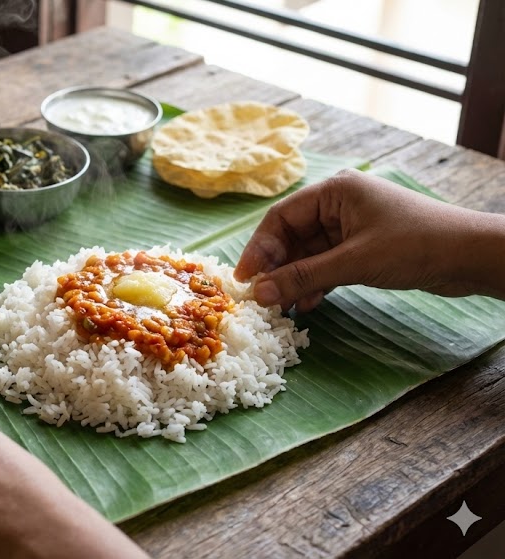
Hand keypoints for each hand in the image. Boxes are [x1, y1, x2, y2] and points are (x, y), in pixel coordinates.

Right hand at [234, 168, 504, 310]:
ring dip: (295, 279)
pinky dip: (315, 283)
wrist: (472, 256)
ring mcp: (351, 226)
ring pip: (308, 253)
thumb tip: (260, 293)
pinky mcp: (363, 247)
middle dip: (277, 268)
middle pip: (291, 236)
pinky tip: (309, 305)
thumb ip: (304, 277)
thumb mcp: (354, 263)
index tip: (245, 279)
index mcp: (334, 191)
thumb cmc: (416, 245)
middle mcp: (338, 204)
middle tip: (262, 298)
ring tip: (284, 307)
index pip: (281, 218)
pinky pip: (326, 264)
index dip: (259, 248)